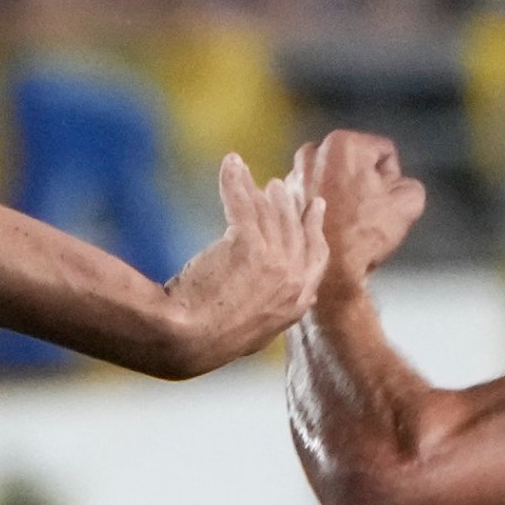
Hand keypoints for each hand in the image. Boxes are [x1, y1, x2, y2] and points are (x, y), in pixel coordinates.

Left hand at [157, 153, 324, 374]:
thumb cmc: (209, 341)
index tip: (314, 207)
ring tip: (252, 177)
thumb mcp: (252, 333)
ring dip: (260, 190)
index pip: (317, 256)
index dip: (314, 229)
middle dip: (288, 204)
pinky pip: (243, 202)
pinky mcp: (248, 245)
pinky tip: (230, 164)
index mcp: (297, 303)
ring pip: (271, 213)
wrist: (187, 340)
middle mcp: (292, 279)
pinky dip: (235, 179)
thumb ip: (272, 312)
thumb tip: (287, 303)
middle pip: (295, 229)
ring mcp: (274, 261)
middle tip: (279, 186)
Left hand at [292, 129, 427, 288]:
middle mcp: (311, 153)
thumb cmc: (365, 234)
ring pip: (332, 179)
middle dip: (364, 183)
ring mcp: (292, 176)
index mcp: (343, 144)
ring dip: (343, 194)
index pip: (383, 151)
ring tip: (348, 221)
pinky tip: (331, 227)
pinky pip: (314, 196)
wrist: (328, 274)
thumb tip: (396, 185)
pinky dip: (324, 206)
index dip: (392, 178)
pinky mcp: (282, 200)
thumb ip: (409, 183)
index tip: (384, 200)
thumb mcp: (408, 203)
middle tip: (367, 210)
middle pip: (355, 162)